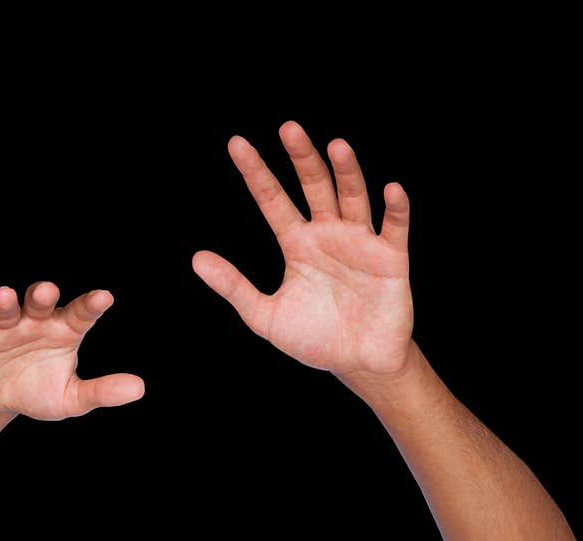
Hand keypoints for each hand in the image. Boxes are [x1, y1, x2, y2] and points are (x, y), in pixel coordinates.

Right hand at [0, 282, 143, 419]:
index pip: (80, 314)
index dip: (90, 305)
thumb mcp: (71, 397)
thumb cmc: (39, 391)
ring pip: (5, 309)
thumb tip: (139, 388)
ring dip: (4, 303)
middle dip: (42, 296)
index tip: (104, 298)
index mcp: (63, 331)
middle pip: (40, 303)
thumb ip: (102, 391)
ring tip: (4, 296)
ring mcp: (4, 327)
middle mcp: (34, 321)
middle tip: (49, 291)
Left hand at [193, 121, 412, 377]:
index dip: (256, 173)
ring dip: (346, 172)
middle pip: (313, 186)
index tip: (236, 144)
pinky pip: (394, 229)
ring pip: (352, 198)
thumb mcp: (265, 315)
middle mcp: (327, 234)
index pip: (272, 200)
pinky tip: (391, 189)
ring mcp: (360, 243)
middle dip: (302, 158)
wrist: (358, 363)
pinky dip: (395, 209)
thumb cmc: (314, 338)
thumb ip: (233, 287)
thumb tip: (195, 258)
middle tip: (287, 128)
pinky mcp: (391, 259)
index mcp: (297, 243)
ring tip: (336, 146)